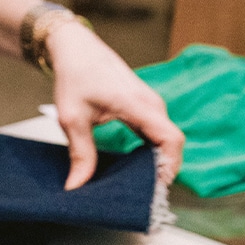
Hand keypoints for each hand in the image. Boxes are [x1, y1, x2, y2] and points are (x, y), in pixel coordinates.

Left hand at [42, 21, 184, 189]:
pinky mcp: (145, 108)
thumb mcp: (72, 118)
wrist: (76, 49)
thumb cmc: (75, 75)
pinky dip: (151, 152)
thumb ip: (80, 154)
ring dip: (157, 162)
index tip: (155, 187)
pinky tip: (135, 168)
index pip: (171, 139)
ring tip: (138, 186)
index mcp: (139, 105)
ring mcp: (151, 105)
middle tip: (142, 195)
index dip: (169, 166)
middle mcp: (152, 104)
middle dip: (162, 170)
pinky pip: (157, 134)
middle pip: (172, 144)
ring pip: (165, 140)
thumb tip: (77, 185)